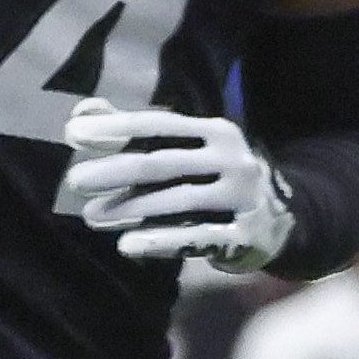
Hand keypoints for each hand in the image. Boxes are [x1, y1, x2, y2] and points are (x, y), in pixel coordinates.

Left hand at [54, 103, 285, 269]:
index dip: (117, 128)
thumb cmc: (216, 179)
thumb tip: (83, 113)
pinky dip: (160, 241)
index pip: (161, 124)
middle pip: (164, 163)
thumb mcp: (188, 149)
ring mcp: (242, 199)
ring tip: (90, 215)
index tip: (75, 135)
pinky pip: (198, 238)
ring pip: (178, 201)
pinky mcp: (245, 237)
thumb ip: (135, 132)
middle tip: (75, 180)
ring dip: (129, 209)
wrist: (284, 220)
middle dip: (115, 170)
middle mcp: (233, 160)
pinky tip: (127, 245)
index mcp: (217, 131)